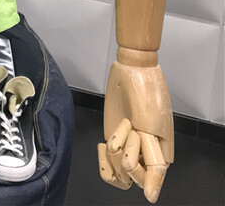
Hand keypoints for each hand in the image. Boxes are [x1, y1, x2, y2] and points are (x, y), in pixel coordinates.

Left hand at [98, 56, 173, 202]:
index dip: (137, 161)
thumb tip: (150, 197)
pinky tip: (103, 144)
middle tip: (130, 126)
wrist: (131, 72)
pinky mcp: (113, 141)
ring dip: (114, 152)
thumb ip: (154, 165)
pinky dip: (104, 158)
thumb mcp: (154, 130)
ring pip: (118, 175)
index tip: (138, 133)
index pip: (148, 181)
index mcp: (162, 157)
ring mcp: (128, 149)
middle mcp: (145, 157)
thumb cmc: (148, 96)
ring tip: (121, 127)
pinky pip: (107, 165)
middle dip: (125, 152)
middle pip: (130, 179)